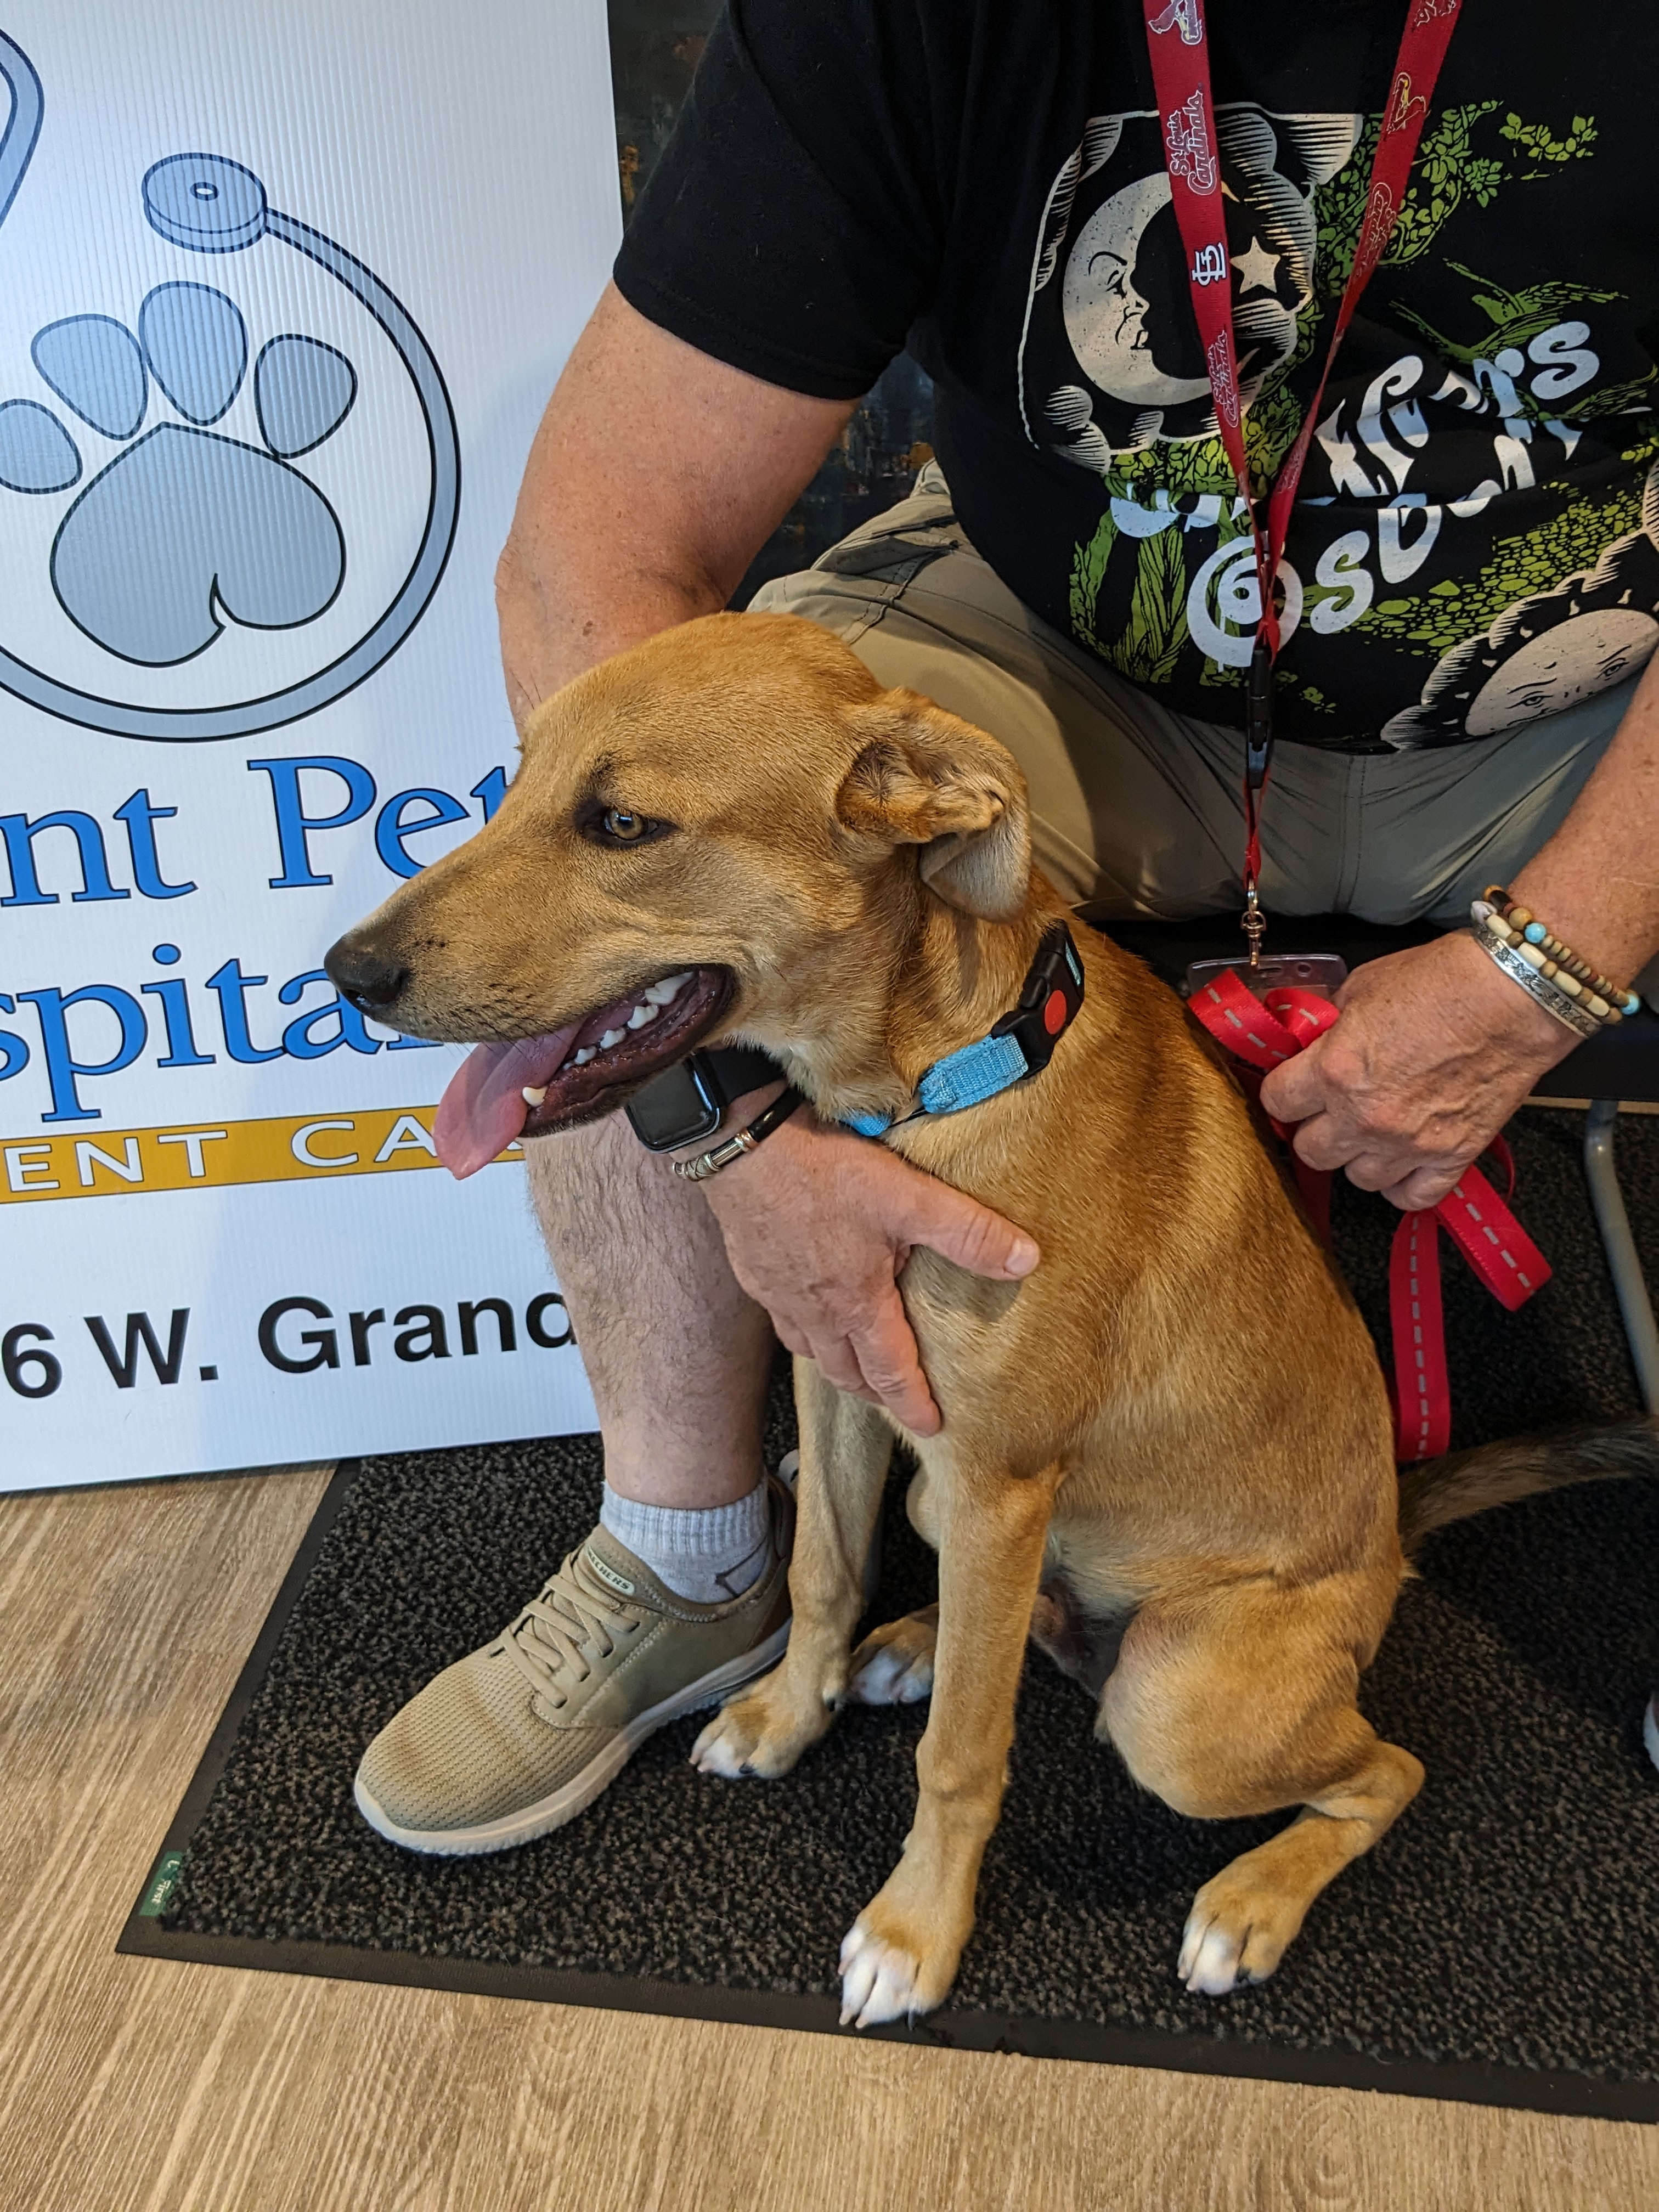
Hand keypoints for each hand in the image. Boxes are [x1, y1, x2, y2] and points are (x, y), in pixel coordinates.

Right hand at [700, 1108, 1038, 1434]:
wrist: (744, 1147)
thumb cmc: (824, 1173)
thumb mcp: (908, 1197)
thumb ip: (967, 1233)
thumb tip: (1027, 1262)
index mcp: (857, 1304)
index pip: (891, 1372)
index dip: (913, 1404)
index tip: (930, 1427)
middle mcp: (814, 1312)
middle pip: (845, 1373)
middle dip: (874, 1394)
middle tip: (895, 1402)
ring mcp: (778, 1295)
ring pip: (810, 1351)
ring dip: (837, 1367)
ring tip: (855, 1366)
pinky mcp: (754, 1272)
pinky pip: (782, 1321)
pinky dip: (803, 1333)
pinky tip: (808, 1311)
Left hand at [1257, 932, 1574, 1210]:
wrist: (1514, 994)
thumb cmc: (1445, 981)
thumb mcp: (1362, 986)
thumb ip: (1330, 1024)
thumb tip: (1314, 1038)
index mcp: (1334, 1070)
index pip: (1277, 1102)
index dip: (1284, 1092)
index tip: (1293, 1088)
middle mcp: (1365, 1116)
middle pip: (1311, 1151)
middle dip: (1316, 1128)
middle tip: (1330, 1109)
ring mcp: (1409, 1143)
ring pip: (1358, 1178)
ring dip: (1359, 1156)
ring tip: (1372, 1130)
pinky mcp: (1453, 1156)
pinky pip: (1413, 1197)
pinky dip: (1404, 1184)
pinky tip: (1404, 1162)